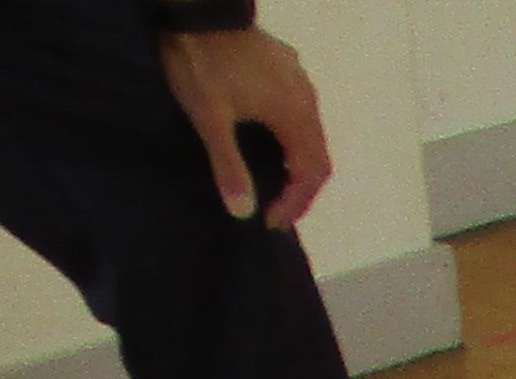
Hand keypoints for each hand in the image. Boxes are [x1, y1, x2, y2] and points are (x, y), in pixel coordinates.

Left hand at [165, 25, 332, 227]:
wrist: (198, 10)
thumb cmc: (203, 64)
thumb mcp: (210, 119)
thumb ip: (229, 166)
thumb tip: (243, 213)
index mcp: (295, 116)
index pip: (311, 173)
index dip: (295, 203)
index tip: (271, 221)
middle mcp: (307, 100)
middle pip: (318, 156)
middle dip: (300, 189)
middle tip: (276, 210)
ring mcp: (300, 80)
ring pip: (311, 133)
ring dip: (297, 163)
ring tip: (276, 180)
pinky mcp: (287, 66)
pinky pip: (301, 111)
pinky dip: (292, 137)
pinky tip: (272, 139)